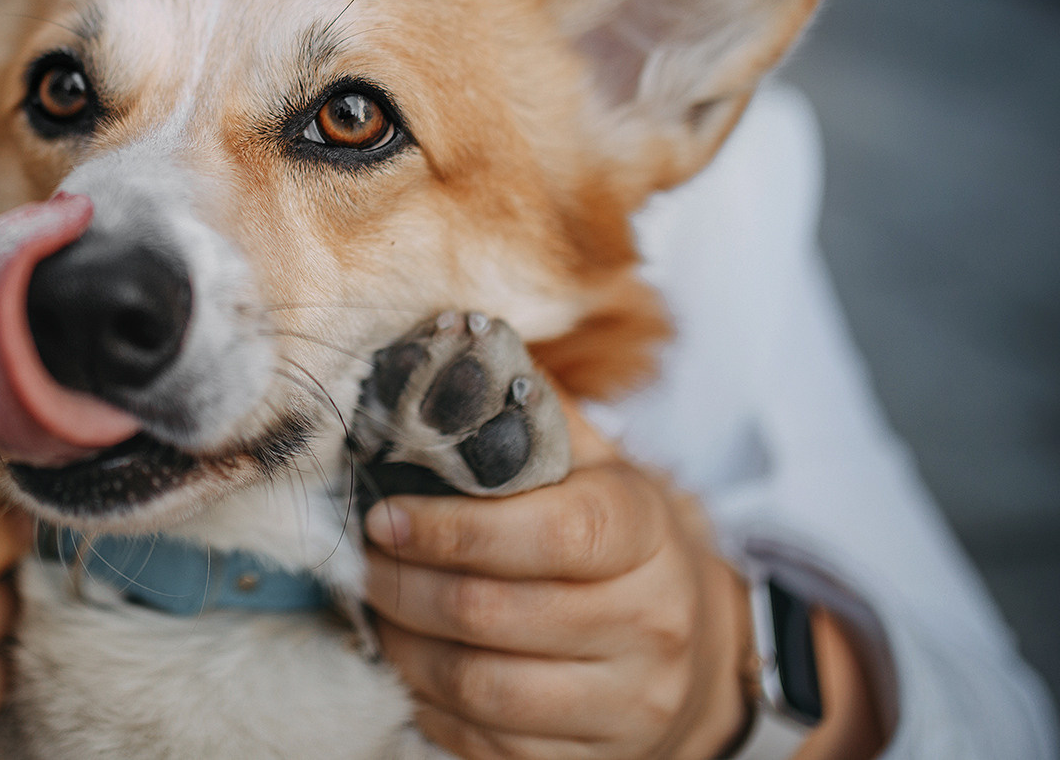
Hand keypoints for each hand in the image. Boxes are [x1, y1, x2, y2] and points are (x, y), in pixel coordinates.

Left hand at [363, 409, 747, 758]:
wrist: (697, 648)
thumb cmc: (616, 538)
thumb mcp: (592, 465)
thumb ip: (526, 413)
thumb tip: (448, 341)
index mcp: (644, 531)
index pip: (551, 531)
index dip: (451, 528)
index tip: (384, 515)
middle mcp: (650, 621)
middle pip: (494, 612)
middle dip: (404, 587)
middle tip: (362, 563)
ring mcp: (629, 701)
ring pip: (483, 687)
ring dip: (405, 649)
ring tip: (376, 612)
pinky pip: (491, 747)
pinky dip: (432, 707)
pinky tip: (410, 668)